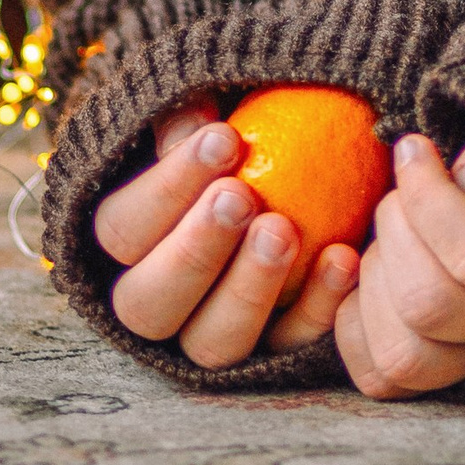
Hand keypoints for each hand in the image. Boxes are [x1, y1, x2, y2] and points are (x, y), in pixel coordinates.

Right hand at [93, 97, 360, 368]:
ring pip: (212, 344)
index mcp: (128, 240)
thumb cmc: (244, 130)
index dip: (167, 188)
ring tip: (286, 231)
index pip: (121, 228)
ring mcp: (213, 332)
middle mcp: (158, 299)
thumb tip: (189, 114)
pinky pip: (290, 345)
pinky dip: (317, 307)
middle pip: (147, 304)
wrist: (311, 165)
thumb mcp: (213, 111)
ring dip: (248, 290)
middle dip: (193, 252)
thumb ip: (190, 113)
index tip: (226, 138)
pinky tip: (344, 257)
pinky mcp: (274, 353)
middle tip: (242, 198)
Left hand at [333, 129, 464, 397]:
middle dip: (393, 232)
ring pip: (401, 355)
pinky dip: (352, 324)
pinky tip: (362, 278)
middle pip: (428, 305)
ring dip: (372, 284)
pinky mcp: (432, 373)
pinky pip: (378, 378)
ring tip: (385, 240)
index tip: (413, 150)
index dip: (427, 198)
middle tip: (398, 194)